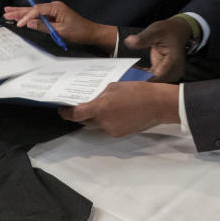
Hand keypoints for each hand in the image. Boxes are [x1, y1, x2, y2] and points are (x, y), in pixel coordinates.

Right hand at [3, 0, 117, 52]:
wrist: (90, 33)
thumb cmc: (79, 32)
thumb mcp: (61, 31)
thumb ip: (44, 27)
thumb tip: (29, 23)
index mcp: (56, 7)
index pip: (37, 10)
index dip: (26, 17)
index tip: (19, 24)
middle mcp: (54, 7)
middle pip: (33, 8)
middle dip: (19, 11)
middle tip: (6, 13)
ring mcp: (53, 11)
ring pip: (34, 11)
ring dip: (22, 13)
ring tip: (8, 11)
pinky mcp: (53, 16)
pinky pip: (39, 16)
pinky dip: (29, 17)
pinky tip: (21, 16)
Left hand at [58, 81, 180, 136]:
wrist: (157, 104)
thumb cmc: (136, 90)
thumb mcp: (114, 86)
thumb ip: (100, 95)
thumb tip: (92, 100)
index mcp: (100, 108)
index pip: (76, 115)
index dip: (66, 113)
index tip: (62, 109)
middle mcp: (103, 122)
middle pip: (85, 121)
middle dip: (82, 114)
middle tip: (82, 105)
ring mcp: (111, 130)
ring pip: (97, 125)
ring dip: (96, 117)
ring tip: (105, 106)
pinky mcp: (120, 134)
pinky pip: (107, 128)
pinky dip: (107, 121)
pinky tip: (116, 112)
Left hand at [123, 16, 192, 81]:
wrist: (178, 31)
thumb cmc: (169, 30)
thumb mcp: (155, 30)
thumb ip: (143, 38)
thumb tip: (129, 41)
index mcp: (174, 61)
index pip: (158, 76)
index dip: (143, 78)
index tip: (128, 75)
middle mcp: (174, 70)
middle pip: (155, 81)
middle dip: (139, 79)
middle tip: (123, 74)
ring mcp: (170, 73)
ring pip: (153, 81)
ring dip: (139, 78)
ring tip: (126, 72)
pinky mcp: (164, 73)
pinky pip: (151, 78)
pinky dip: (141, 75)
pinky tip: (132, 70)